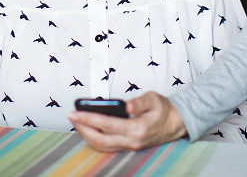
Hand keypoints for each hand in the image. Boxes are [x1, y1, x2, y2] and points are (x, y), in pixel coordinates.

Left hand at [68, 91, 186, 151]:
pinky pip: (106, 146)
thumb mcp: (154, 99)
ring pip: (101, 145)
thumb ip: (140, 102)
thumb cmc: (163, 110)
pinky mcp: (127, 146)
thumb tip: (126, 105)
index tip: (76, 112)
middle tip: (71, 116)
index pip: (107, 124)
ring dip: (86, 134)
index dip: (89, 118)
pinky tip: (88, 129)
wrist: (174, 124)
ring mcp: (129, 146)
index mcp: (137, 128)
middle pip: (99, 139)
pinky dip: (93, 139)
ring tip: (76, 121)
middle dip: (82, 128)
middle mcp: (131, 141)